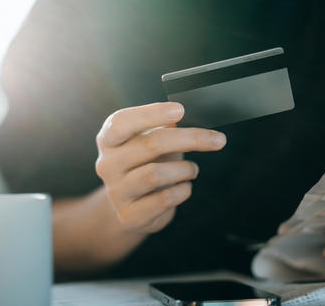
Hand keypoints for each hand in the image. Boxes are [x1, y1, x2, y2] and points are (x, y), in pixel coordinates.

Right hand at [95, 102, 225, 233]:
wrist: (132, 208)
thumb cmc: (146, 165)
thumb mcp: (151, 142)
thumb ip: (165, 128)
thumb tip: (190, 116)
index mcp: (109, 140)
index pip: (122, 122)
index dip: (152, 114)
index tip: (180, 109)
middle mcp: (107, 164)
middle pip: (150, 144)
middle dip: (189, 139)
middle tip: (218, 139)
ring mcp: (116, 192)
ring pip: (155, 174)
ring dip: (185, 169)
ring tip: (193, 170)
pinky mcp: (130, 215)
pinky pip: (164, 199)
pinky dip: (183, 190)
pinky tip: (185, 187)